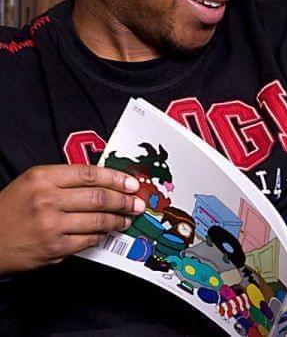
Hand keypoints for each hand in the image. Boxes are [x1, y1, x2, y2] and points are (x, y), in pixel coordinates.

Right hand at [0, 164, 145, 274]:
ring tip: (127, 218)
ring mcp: (52, 225)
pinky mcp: (55, 248)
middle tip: (138, 204)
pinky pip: (89, 240)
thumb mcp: (32, 183)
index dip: (116, 178)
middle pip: (99, 197)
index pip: (90, 174)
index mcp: (43, 178)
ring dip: (118, 220)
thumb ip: (64, 180)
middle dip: (125, 201)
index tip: (132, 183)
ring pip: (98, 220)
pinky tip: (107, 232)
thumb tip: (103, 182)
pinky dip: (101, 235)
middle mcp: (47, 200)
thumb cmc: (10, 210)